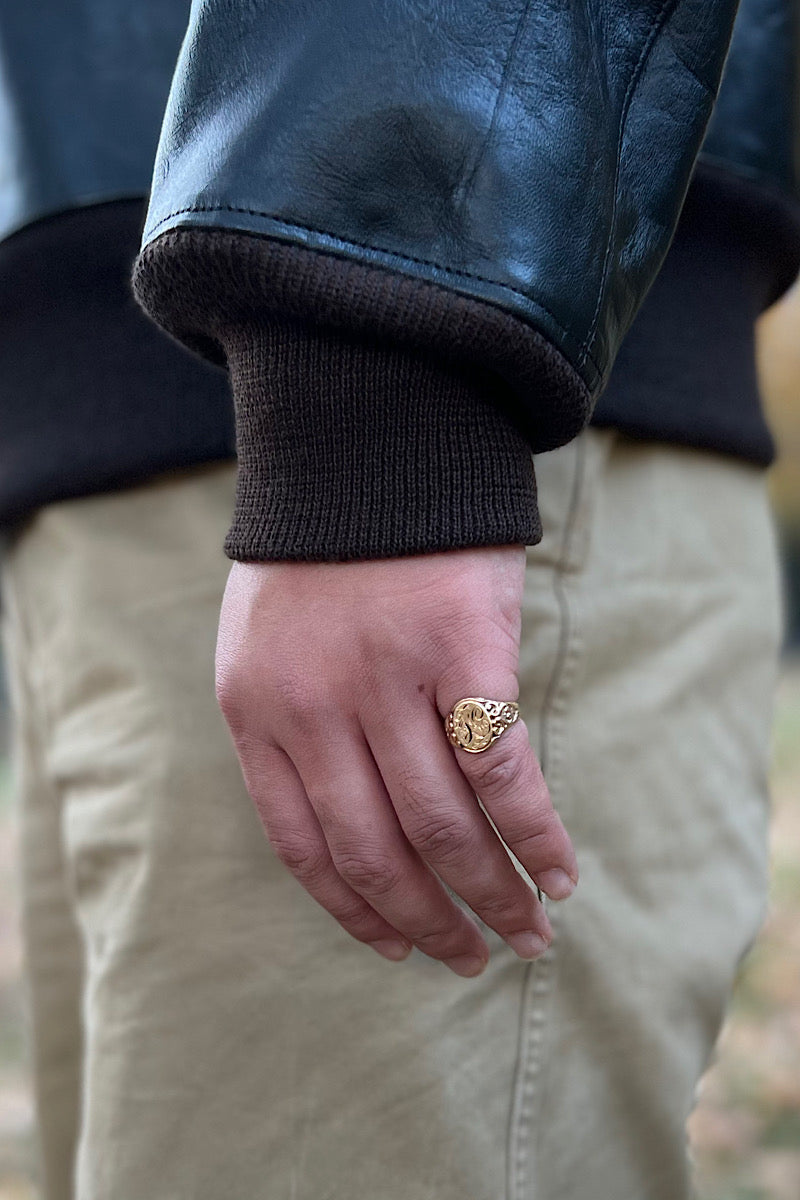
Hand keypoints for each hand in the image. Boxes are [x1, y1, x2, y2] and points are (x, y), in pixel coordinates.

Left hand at [215, 545, 577, 976]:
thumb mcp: (269, 640)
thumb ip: (298, 727)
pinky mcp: (458, 649)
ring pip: (443, 826)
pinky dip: (535, 832)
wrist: (366, 440)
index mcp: (257, 710)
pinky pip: (501, 771)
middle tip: (475, 957)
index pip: (305, 848)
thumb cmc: (324, 551)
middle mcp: (313, 706)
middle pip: (378, 852)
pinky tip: (560, 870)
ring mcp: (385, 679)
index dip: (358, 913)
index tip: (399, 950)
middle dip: (433, 922)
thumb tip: (367, 826)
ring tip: (528, 932)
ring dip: (493, 893)